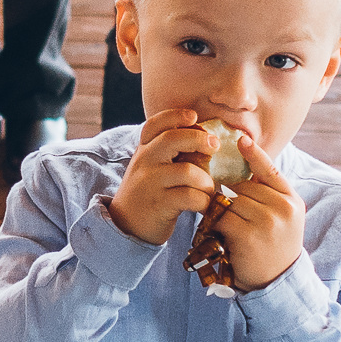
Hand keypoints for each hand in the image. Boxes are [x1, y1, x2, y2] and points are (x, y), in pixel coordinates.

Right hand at [107, 108, 218, 245]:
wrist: (125, 226)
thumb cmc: (148, 193)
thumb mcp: (150, 167)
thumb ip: (168, 152)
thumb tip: (205, 138)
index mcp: (144, 150)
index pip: (155, 124)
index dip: (176, 115)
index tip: (194, 117)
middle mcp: (144, 162)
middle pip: (173, 138)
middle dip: (199, 139)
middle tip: (214, 147)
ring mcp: (150, 183)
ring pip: (187, 171)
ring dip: (206, 181)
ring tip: (208, 190)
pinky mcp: (159, 204)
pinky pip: (190, 197)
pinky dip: (203, 201)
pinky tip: (203, 205)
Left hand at [208, 133, 305, 291]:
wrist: (277, 282)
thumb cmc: (274, 246)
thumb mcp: (282, 218)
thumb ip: (269, 195)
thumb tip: (248, 165)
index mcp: (292, 200)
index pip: (271, 171)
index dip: (255, 154)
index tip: (241, 139)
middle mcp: (283, 208)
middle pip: (243, 187)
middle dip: (230, 197)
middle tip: (226, 213)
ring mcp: (268, 221)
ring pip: (231, 202)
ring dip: (221, 212)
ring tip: (225, 227)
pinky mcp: (249, 236)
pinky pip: (222, 219)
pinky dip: (216, 226)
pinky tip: (221, 236)